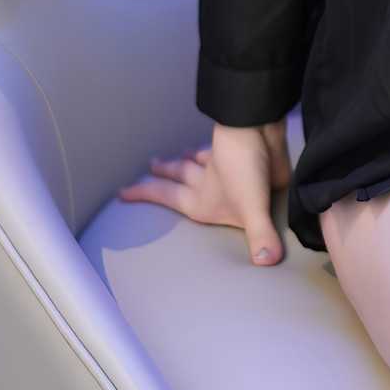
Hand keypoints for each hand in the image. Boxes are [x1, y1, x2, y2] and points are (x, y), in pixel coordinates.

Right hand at [116, 120, 293, 265]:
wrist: (262, 127)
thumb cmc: (246, 167)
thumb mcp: (252, 207)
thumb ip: (260, 236)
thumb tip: (266, 262)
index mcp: (200, 198)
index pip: (165, 195)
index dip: (144, 193)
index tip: (122, 192)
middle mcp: (207, 182)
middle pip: (179, 174)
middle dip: (165, 172)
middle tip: (152, 165)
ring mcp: (223, 166)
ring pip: (200, 160)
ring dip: (190, 158)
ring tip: (183, 155)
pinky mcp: (236, 154)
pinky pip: (221, 151)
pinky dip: (215, 151)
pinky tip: (216, 149)